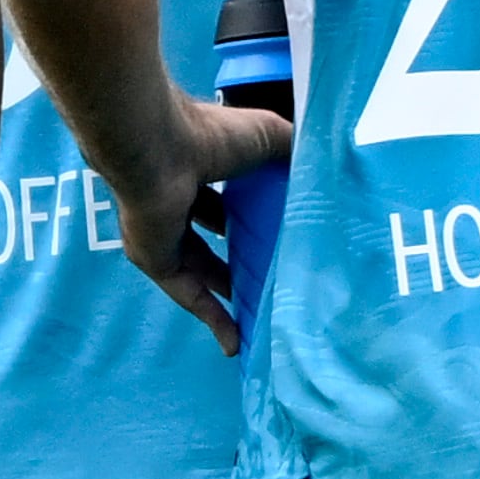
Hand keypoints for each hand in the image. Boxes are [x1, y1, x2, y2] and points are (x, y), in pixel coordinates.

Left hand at [112, 96, 294, 355]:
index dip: (254, 219)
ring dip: (230, 293)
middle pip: (213, 240)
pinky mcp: (153, 258)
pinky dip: (211, 318)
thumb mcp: (269, 136)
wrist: (157, 148)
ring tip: (266, 315)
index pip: (226, 202)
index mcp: (200, 168)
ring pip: (201, 271)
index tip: (285, 238)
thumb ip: (294, 150)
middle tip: (279, 281)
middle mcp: (177, 200)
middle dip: (242, 259)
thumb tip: (326, 167)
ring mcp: (162, 231)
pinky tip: (236, 343)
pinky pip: (186, 294)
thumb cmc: (211, 135)